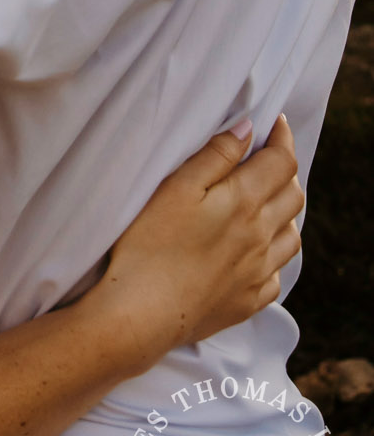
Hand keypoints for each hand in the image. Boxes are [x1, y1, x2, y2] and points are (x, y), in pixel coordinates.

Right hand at [87, 117, 303, 375]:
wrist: (143, 312)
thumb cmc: (149, 243)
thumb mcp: (175, 187)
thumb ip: (214, 156)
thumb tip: (247, 130)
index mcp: (243, 203)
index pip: (281, 162)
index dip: (282, 137)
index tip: (274, 123)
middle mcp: (261, 237)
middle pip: (293, 196)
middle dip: (285, 170)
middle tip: (265, 158)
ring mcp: (258, 273)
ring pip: (292, 236)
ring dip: (285, 213)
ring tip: (264, 202)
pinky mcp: (249, 300)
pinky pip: (277, 274)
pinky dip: (273, 255)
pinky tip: (254, 251)